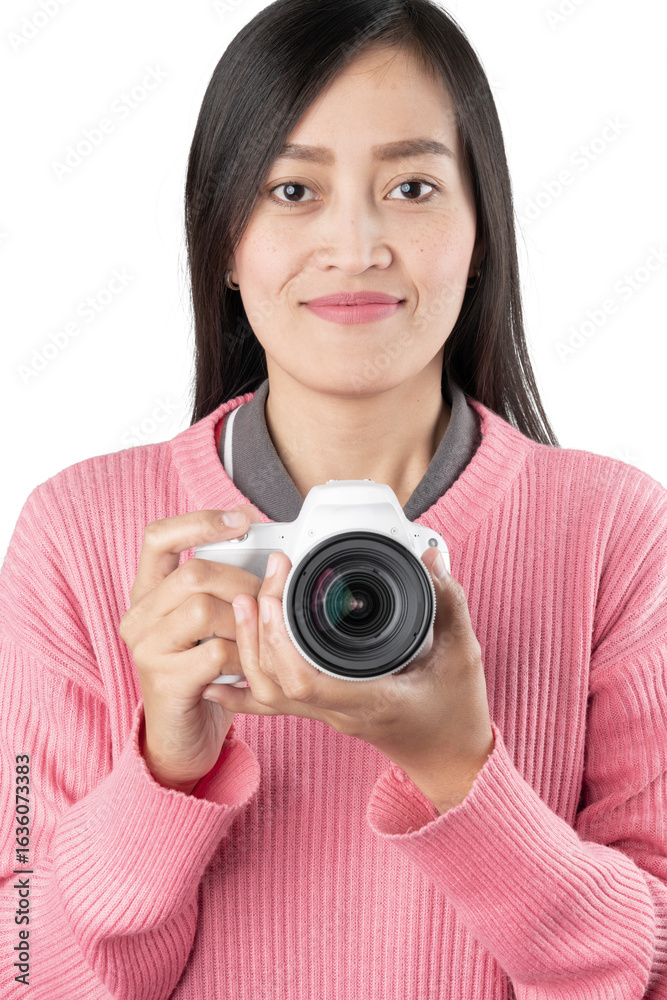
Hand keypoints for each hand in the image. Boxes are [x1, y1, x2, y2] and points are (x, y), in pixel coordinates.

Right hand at [118, 505, 263, 793]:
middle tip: (268, 596)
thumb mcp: (207, 622)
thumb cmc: (202, 670)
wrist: (182, 734)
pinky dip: (244, 655)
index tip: (241, 519)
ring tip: (256, 636)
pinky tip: (248, 664)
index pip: (158, 537)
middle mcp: (138, 616)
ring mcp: (147, 649)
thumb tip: (267, 552)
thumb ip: (220, 586)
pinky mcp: (165, 681)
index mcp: (147, 592)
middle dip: (242, 580)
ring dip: (245, 620)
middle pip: (193, 573)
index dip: (200, 521)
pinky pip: (217, 652)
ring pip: (204, 609)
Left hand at [202, 545, 494, 808]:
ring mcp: (328, 713)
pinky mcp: (325, 709)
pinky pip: (274, 703)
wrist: (451, 761)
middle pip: (276, 681)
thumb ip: (449, 604)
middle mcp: (341, 710)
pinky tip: (215, 679)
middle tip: (265, 579)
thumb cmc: (458, 714)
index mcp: (371, 698)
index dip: (279, 637)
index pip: (306, 679)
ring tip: (244, 604)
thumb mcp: (464, 654)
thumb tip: (431, 559)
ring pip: (268, 693)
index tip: (276, 591)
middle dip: (259, 628)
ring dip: (248, 648)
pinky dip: (241, 690)